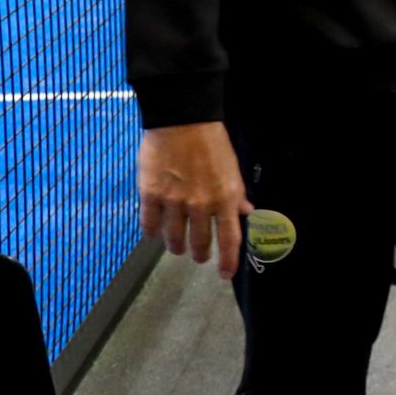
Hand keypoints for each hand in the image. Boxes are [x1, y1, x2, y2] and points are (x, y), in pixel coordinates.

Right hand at [137, 122, 251, 279]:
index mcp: (225, 199)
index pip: (229, 239)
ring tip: (176, 246)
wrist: (182, 120)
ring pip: (173, 239)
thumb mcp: (232, 169)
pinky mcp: (150, 195)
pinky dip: (152, 233)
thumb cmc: (212, 143)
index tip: (224, 274)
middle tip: (198, 255)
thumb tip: (246, 212)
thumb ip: (236, 195)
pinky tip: (155, 232)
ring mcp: (174, 202)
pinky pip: (149, 225)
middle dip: (199, 254)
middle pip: (199, 243)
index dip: (228, 261)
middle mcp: (200, 205)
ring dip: (176, 247)